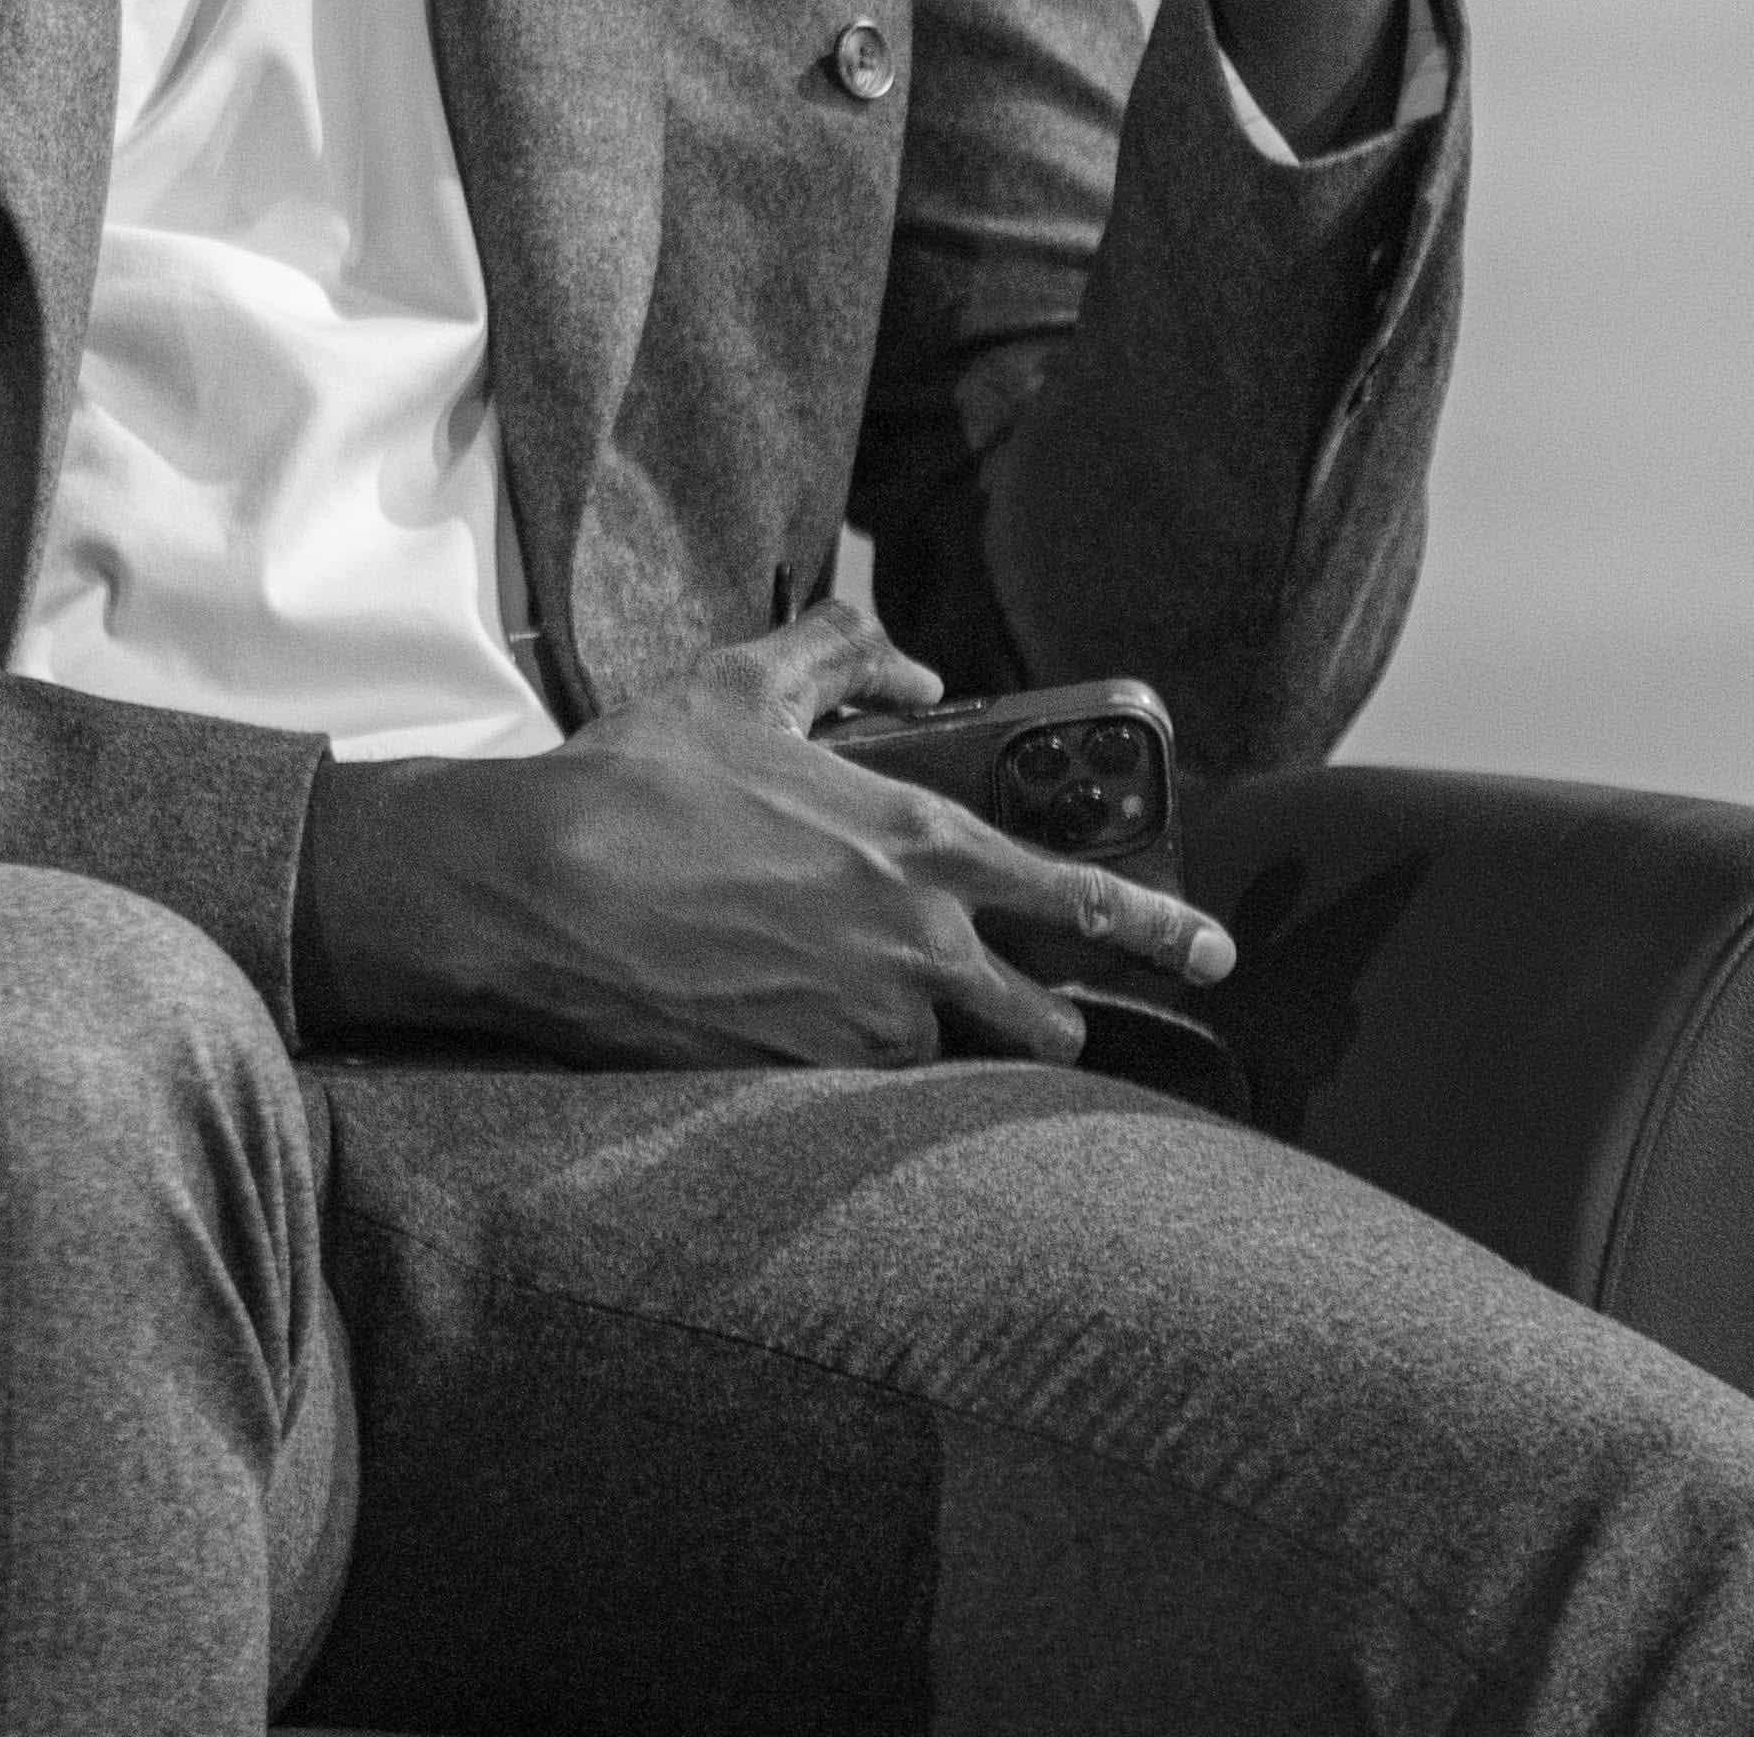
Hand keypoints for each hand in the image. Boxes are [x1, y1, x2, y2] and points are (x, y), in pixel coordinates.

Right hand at [296, 603, 1235, 1069]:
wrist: (537, 891)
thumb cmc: (637, 781)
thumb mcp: (742, 683)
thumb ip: (844, 656)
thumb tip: (913, 665)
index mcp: (917, 844)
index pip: (1081, 898)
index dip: (1161, 932)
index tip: (1216, 955)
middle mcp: (913, 948)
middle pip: (1045, 1020)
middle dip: (1050, 1019)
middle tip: (1035, 1009)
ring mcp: (859, 1030)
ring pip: (959, 1066)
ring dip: (954, 1051)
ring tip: (907, 1026)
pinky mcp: (797, 1085)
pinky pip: (872, 1098)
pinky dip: (870, 1080)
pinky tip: (818, 1046)